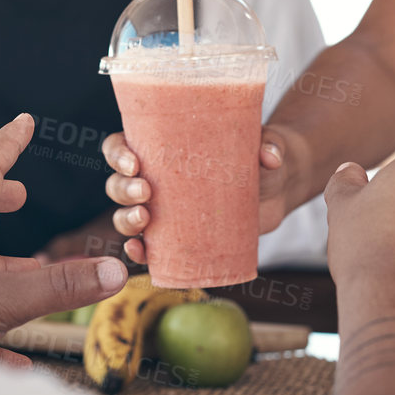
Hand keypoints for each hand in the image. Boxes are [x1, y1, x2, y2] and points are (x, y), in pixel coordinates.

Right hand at [102, 125, 293, 264]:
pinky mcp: (177, 235)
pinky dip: (137, 251)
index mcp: (162, 144)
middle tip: (146, 191)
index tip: (134, 162)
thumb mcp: (266, 142)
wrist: (277, 189)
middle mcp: (155, 176)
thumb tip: (270, 157)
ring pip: (126, 214)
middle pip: (118, 183)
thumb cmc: (261, 155)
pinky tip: (139, 252)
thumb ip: (270, 143)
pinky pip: (147, 246)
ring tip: (145, 219)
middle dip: (123, 189)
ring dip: (125, 219)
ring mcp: (164, 208)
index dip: (117, 153)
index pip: (122, 145)